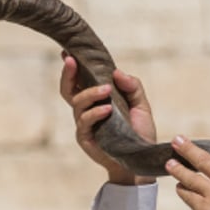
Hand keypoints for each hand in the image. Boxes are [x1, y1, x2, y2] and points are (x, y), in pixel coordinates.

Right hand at [60, 54, 156, 185]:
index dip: (72, 66)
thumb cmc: (139, 132)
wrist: (142, 159)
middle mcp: (86, 110)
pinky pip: (85, 122)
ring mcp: (84, 124)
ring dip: (90, 93)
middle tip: (72, 60)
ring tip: (107, 90)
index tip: (68, 51)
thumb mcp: (141, 105)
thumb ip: (132, 86)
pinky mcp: (85, 139)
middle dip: (67, 73)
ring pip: (77, 103)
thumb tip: (116, 72)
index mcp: (96, 99)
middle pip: (67, 89)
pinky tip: (107, 109)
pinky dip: (95, 113)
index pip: (80, 80)